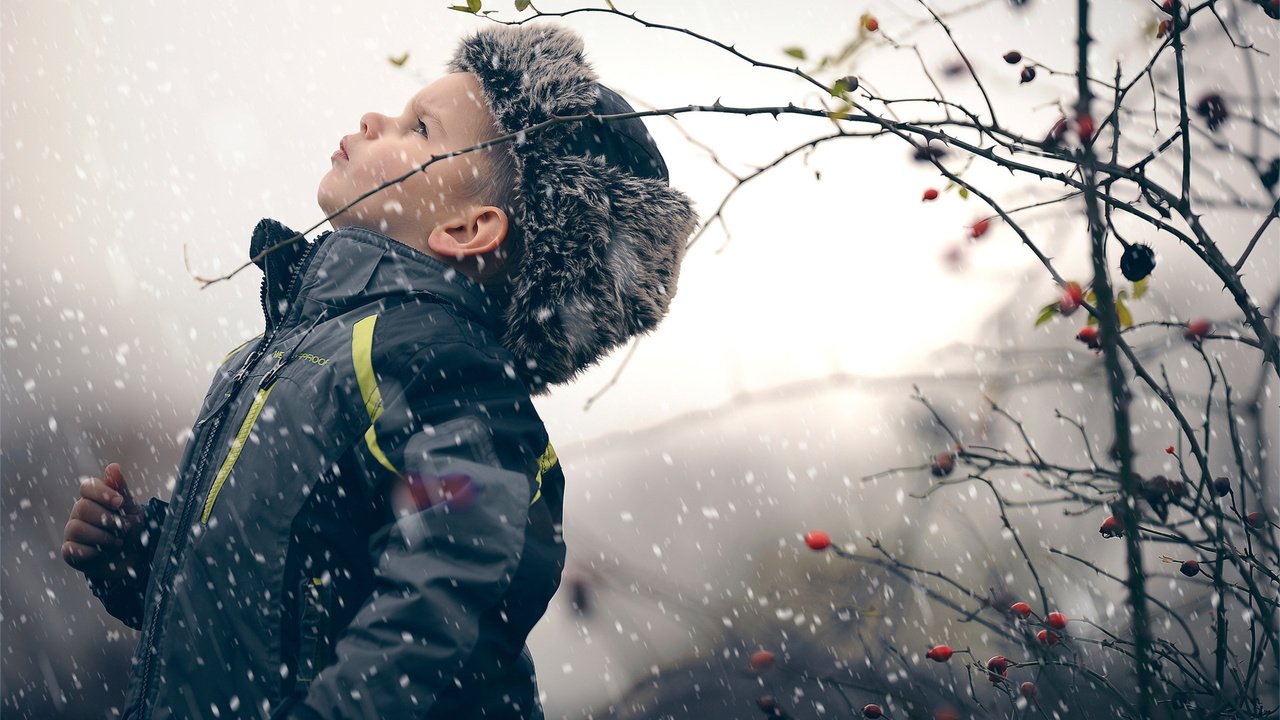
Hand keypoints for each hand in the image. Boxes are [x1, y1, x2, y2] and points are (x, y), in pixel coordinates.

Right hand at [62, 463, 147, 582]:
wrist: (131, 557)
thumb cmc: (129, 528)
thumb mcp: (131, 508)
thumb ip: (121, 489)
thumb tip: (113, 466)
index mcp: (94, 498)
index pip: (87, 486)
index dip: (102, 493)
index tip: (120, 502)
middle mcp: (79, 512)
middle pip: (82, 507)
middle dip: (107, 519)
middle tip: (124, 527)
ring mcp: (72, 531)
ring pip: (76, 528)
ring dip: (103, 537)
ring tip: (117, 542)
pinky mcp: (69, 551)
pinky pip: (71, 549)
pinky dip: (92, 551)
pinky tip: (103, 552)